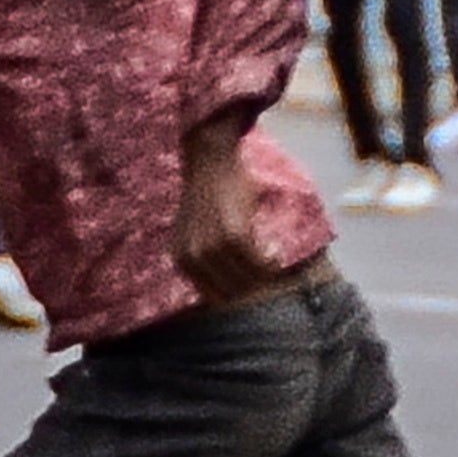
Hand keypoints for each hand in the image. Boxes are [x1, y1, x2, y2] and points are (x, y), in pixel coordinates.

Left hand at [174, 127, 279, 301]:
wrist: (209, 160)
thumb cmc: (207, 195)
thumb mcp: (193, 230)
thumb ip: (202, 255)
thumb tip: (230, 285)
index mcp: (181, 259)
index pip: (213, 296)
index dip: (237, 296)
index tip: (255, 289)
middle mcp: (193, 257)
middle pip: (232, 293)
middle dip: (253, 288)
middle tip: (271, 278)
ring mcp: (212, 248)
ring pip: (247, 279)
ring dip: (266, 276)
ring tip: (274, 263)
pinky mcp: (234, 235)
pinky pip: (258, 262)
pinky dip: (271, 262)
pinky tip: (276, 251)